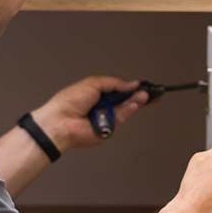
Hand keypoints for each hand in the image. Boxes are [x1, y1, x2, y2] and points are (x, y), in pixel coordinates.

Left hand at [30, 76, 149, 151]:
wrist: (61, 121)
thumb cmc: (69, 101)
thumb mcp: (93, 83)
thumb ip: (114, 83)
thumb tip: (131, 84)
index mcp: (97, 93)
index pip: (119, 90)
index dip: (132, 88)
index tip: (143, 86)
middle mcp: (103, 106)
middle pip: (126, 101)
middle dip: (138, 95)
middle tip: (150, 91)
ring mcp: (106, 118)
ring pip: (126, 110)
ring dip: (135, 102)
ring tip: (143, 96)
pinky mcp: (108, 129)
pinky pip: (122, 119)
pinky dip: (128, 111)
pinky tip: (135, 104)